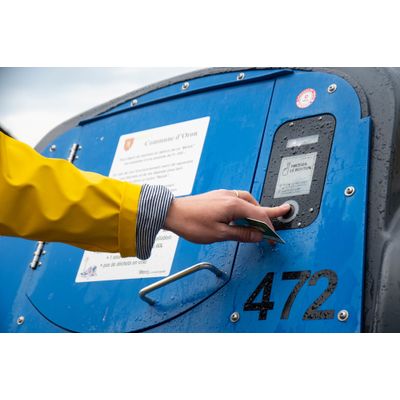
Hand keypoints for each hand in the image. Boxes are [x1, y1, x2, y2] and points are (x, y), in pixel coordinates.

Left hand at [164, 189, 290, 243]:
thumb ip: (240, 234)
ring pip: (247, 201)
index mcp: (233, 205)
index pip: (259, 215)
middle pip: (256, 205)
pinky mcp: (217, 197)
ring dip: (257, 209)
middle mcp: (230, 197)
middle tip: (284, 212)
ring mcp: (223, 195)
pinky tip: (243, 214)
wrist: (172, 212)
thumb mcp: (218, 234)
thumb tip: (256, 236)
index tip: (274, 236)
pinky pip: (238, 200)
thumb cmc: (191, 222)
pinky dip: (246, 207)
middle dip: (269, 211)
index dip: (269, 227)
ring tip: (263, 218)